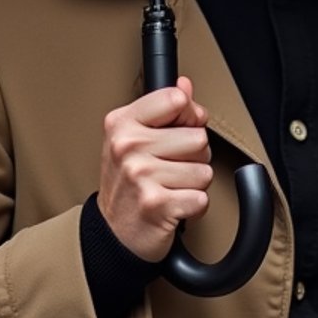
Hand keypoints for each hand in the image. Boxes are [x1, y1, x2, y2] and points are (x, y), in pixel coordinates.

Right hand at [97, 76, 211, 262]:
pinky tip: (173, 207)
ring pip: (204, 170)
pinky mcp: (156, 205)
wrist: (113, 233)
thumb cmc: (127, 184)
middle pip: (199, 137)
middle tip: (169, 170)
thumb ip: (163, 110)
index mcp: (122, 123)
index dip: (189, 116)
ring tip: (170, 188)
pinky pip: (201, 198)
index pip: (177, 99)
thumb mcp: (134, 139)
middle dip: (194, 157)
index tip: (178, 131)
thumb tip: (185, 84)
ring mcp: (140, 175)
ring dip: (194, 185)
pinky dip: (194, 207)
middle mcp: (128, 146)